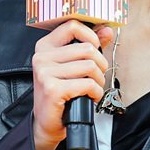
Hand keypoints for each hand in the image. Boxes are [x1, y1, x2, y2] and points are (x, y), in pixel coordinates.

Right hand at [32, 21, 112, 149]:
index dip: (91, 36)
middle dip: (100, 66)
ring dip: (98, 81)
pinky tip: (90, 97)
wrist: (48, 124)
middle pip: (87, 49)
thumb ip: (89, 45)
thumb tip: (107, 29)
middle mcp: (41, 57)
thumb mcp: (73, 66)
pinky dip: (95, 92)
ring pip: (90, 66)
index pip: (72, 25)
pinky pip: (87, 84)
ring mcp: (45, 73)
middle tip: (96, 78)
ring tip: (92, 89)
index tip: (95, 49)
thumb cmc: (62, 94)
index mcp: (45, 47)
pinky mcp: (52, 89)